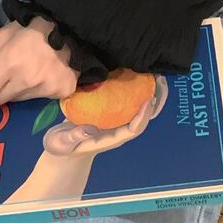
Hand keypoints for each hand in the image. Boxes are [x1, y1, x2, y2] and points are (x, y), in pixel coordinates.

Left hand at [0, 17, 77, 108]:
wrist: (70, 27)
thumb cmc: (30, 28)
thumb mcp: (0, 37)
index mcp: (9, 63)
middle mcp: (26, 80)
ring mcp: (45, 89)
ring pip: (13, 101)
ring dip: (10, 90)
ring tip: (21, 70)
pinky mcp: (60, 93)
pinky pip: (34, 100)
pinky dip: (30, 91)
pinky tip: (38, 74)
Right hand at [43, 74, 168, 156]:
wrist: (61, 150)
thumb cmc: (62, 148)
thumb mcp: (63, 143)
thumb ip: (74, 136)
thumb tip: (89, 128)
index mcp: (110, 139)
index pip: (133, 129)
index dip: (143, 116)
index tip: (149, 100)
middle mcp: (117, 129)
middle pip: (143, 117)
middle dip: (155, 100)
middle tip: (161, 80)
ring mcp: (115, 121)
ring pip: (138, 107)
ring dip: (149, 92)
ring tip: (154, 74)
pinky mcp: (109, 112)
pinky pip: (126, 100)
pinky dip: (133, 87)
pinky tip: (133, 71)